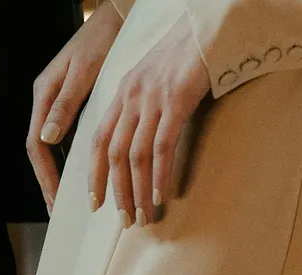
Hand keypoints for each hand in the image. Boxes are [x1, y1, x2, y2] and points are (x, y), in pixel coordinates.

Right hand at [27, 0, 125, 212]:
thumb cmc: (102, 39)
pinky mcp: (72, 103)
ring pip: (52, 147)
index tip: (56, 199)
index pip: (37, 145)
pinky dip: (70, 160)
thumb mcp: (83, 72)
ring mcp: (58, 102)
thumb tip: (47, 138)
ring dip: (58, 174)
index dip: (45, 176)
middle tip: (57, 210)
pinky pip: (65, 138)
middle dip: (48, 182)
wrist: (116, 18)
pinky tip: (80, 176)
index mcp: (44, 94)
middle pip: (41, 151)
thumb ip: (65, 104)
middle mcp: (47, 100)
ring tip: (66, 201)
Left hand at [90, 17, 210, 225]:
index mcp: (122, 94)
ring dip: (138, 191)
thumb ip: (139, 109)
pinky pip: (162, 146)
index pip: (98, 140)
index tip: (95, 203)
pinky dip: (159, 175)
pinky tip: (160, 195)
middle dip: (117, 192)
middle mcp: (132, 97)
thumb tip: (136, 148)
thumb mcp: (151, 81)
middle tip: (124, 220)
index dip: (94, 175)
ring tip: (143, 216)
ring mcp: (153, 99)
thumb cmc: (184, 57)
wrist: (207, 27)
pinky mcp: (176, 100)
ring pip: (136, 156)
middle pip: (114, 154)